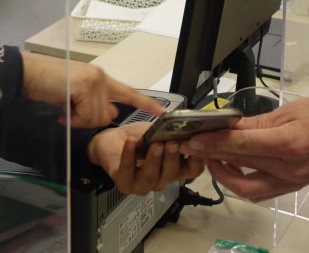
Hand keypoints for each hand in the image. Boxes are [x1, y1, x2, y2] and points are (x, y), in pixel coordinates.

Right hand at [20, 52, 164, 128]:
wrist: (28, 73)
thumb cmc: (47, 84)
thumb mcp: (75, 95)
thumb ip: (94, 103)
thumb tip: (110, 114)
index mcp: (101, 79)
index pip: (128, 93)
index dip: (146, 104)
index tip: (163, 113)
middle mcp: (101, 78)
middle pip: (107, 115)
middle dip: (87, 120)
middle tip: (70, 112)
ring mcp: (94, 81)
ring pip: (96, 118)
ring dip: (78, 119)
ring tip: (64, 108)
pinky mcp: (84, 86)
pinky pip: (86, 116)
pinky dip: (73, 118)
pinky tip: (62, 109)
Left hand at [87, 121, 204, 194]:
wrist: (111, 141)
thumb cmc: (138, 138)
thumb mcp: (157, 132)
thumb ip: (170, 131)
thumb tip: (185, 123)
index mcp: (174, 169)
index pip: (193, 170)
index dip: (197, 159)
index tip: (196, 143)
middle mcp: (161, 180)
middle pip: (172, 174)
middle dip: (173, 158)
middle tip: (173, 143)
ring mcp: (142, 185)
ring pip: (151, 177)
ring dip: (154, 160)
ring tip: (155, 144)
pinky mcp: (124, 182)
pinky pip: (128, 171)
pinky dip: (129, 156)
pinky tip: (131, 143)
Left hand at [179, 97, 308, 202]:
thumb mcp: (287, 111)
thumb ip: (255, 122)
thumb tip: (227, 126)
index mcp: (288, 144)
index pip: (242, 146)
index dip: (214, 143)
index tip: (194, 138)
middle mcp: (288, 169)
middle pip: (240, 164)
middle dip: (211, 155)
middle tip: (192, 145)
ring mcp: (290, 182)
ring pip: (246, 187)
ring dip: (223, 175)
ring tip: (210, 157)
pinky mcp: (290, 187)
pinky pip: (259, 191)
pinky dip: (240, 181)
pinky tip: (230, 165)